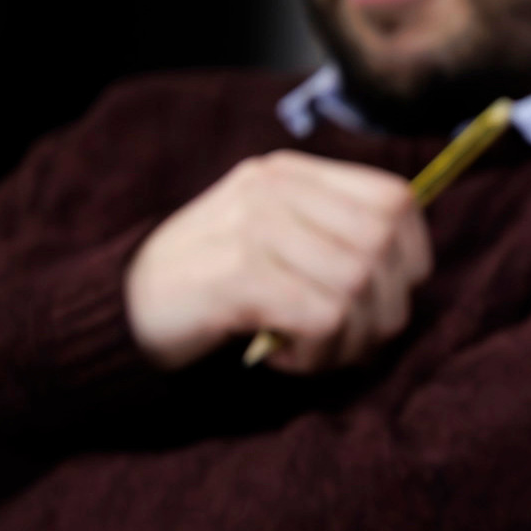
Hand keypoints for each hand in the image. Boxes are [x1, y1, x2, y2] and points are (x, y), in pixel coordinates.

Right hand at [125, 150, 433, 372]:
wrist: (120, 308)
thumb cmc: (210, 283)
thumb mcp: (272, 238)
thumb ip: (332, 236)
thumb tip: (409, 269)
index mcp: (290, 175)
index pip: (395, 199)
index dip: (411, 257)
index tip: (386, 297)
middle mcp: (275, 189)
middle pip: (383, 247)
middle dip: (384, 311)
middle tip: (348, 342)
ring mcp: (255, 227)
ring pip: (358, 285)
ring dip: (347, 341)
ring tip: (309, 353)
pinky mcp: (238, 274)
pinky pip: (323, 317)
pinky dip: (316, 353)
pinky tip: (280, 356)